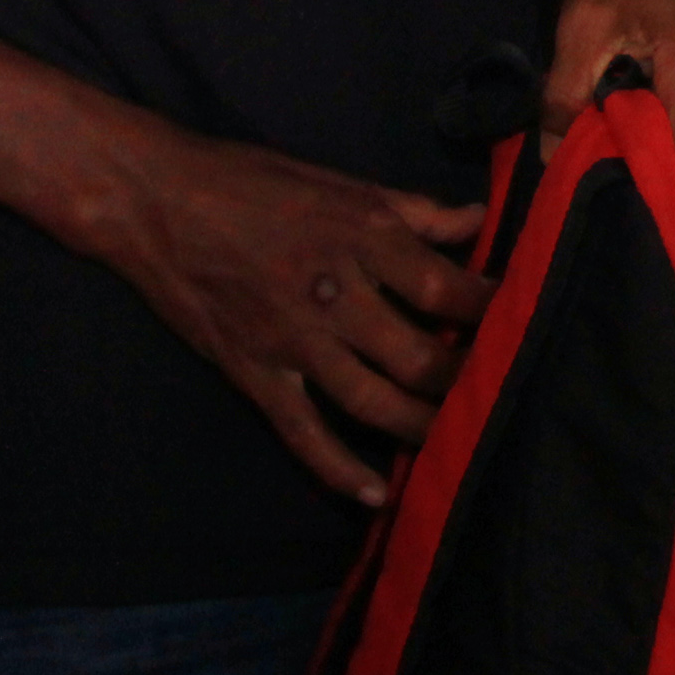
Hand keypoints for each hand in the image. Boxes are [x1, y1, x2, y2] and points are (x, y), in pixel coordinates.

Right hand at [96, 128, 491, 506]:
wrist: (156, 201)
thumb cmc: (252, 181)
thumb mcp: (342, 182)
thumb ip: (414, 209)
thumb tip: (478, 220)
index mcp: (362, 236)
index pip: (443, 285)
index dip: (486, 309)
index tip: (518, 320)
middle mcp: (334, 292)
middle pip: (417, 353)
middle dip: (462, 378)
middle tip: (494, 389)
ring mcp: (291, 339)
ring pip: (370, 399)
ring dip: (418, 426)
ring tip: (453, 439)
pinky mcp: (253, 371)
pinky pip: (302, 431)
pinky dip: (339, 468)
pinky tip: (374, 494)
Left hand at [548, 0, 674, 166]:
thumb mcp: (582, 25)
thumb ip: (565, 94)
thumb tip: (554, 156)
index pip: (664, 151)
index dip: (618, 162)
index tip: (583, 155)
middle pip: (673, 157)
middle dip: (626, 150)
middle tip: (593, 117)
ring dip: (643, 141)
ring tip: (619, 101)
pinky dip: (663, 133)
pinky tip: (643, 103)